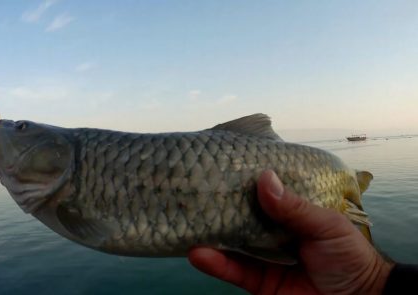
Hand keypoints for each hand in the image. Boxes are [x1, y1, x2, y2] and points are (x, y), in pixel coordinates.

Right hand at [189, 170, 392, 294]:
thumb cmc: (349, 257)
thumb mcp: (326, 225)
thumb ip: (295, 207)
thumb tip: (264, 178)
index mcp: (290, 214)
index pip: (263, 195)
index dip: (244, 183)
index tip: (220, 168)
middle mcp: (272, 232)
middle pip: (241, 217)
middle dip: (220, 206)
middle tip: (194, 192)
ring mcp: (263, 256)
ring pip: (232, 243)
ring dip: (210, 234)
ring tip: (188, 220)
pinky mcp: (258, 282)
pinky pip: (234, 271)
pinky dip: (216, 264)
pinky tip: (198, 253)